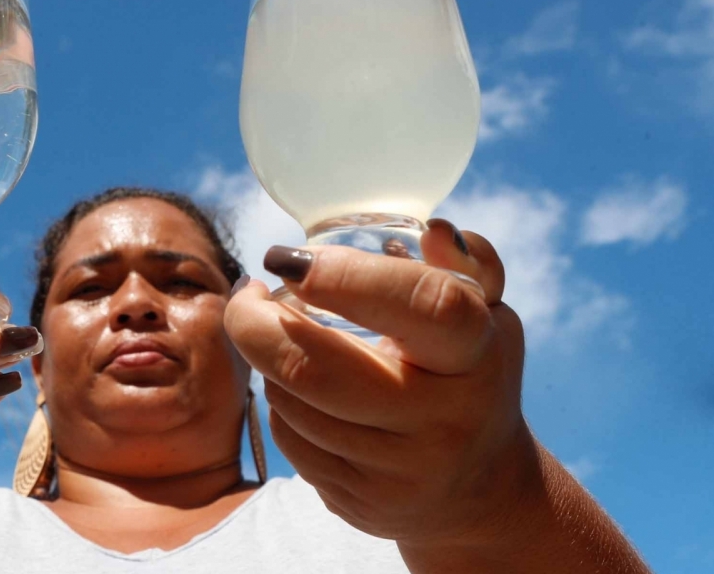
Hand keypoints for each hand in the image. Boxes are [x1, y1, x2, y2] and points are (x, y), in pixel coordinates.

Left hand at [224, 222, 534, 547]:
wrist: (480, 492)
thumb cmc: (471, 376)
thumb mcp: (486, 317)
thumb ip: (467, 265)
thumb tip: (435, 231)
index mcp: (475, 354)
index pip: (420, 305)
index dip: (345, 277)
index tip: (287, 259)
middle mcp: (442, 420)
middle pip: (312, 367)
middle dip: (254, 323)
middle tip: (249, 293)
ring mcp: (400, 472)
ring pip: (289, 402)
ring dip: (268, 361)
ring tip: (281, 337)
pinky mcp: (361, 504)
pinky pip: (290, 442)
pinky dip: (282, 404)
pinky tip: (298, 389)